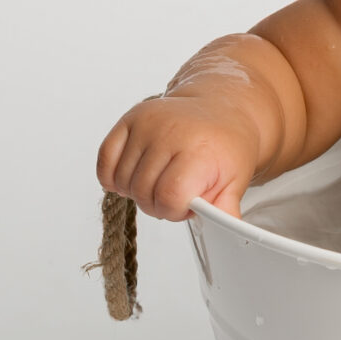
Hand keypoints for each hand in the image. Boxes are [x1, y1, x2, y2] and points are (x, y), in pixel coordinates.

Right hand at [96, 95, 262, 221]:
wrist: (220, 111)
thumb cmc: (225, 147)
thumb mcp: (235, 180)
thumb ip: (225, 208)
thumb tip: (225, 227)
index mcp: (198, 150)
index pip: (168, 197)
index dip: (174, 211)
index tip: (187, 205)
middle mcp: (169, 133)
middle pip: (142, 192)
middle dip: (156, 204)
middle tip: (173, 195)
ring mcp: (147, 124)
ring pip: (122, 179)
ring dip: (136, 192)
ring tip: (158, 182)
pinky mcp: (130, 119)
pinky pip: (105, 158)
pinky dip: (112, 176)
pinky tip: (131, 179)